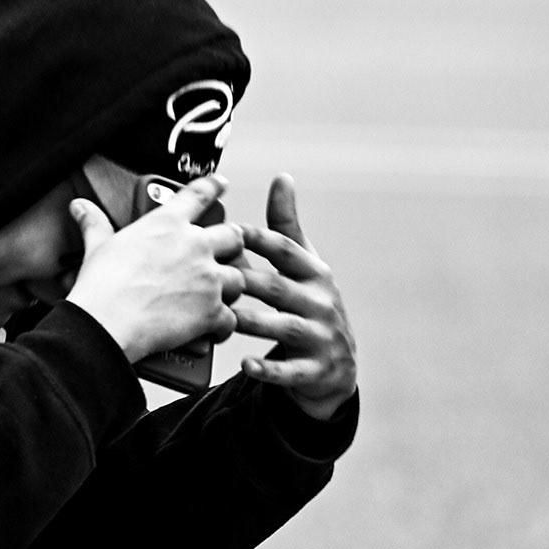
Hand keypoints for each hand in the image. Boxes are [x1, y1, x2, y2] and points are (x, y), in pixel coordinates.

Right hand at [66, 175, 245, 367]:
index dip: (213, 186)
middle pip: (233, 236)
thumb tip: (81, 207)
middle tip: (223, 252)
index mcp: (168, 224)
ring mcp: (207, 279)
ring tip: (217, 295)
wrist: (106, 323)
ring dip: (230, 287)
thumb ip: (94, 223)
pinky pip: (230, 318)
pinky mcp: (211, 311)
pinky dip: (223, 325)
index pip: (199, 194)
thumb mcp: (97, 246)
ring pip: (238, 278)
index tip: (221, 183)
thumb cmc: (102, 285)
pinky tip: (213, 327)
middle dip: (231, 244)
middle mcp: (195, 246)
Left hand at [233, 176, 357, 418]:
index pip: (286, 251)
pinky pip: (289, 371)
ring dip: (252, 322)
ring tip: (225, 318)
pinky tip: (245, 364)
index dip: (258, 239)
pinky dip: (268, 369)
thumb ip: (287, 227)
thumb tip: (282, 177)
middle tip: (211, 276)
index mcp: (315, 273)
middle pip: (278, 288)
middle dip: (247, 282)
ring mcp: (320, 337)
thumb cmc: (310, 303)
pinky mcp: (315, 370)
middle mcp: (320, 302)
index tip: (229, 231)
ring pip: (281, 327)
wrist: (337, 366)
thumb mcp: (305, 266)